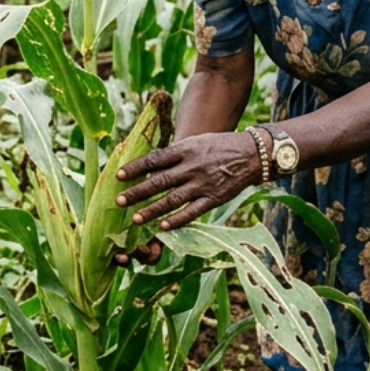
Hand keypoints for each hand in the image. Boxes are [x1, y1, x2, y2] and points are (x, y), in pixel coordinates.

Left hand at [110, 130, 263, 259]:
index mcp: (185, 150)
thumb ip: (174, 154)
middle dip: (137, 192)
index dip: (135, 168)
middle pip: (159, 181)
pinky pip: (192, 212)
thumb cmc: (218, 147)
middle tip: (118, 202)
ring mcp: (203, 184)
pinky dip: (177, 220)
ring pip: (172, 199)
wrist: (251, 154)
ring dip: (152, 210)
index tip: (118, 175)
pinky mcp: (214, 199)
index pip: (155, 159)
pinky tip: (163, 227)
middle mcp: (192, 167)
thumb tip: (149, 165)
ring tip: (136, 219)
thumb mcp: (195, 143)